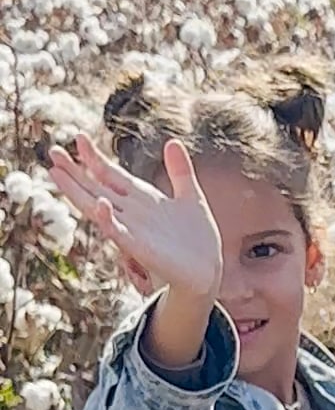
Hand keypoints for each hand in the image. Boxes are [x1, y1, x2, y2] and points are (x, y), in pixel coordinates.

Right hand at [46, 135, 222, 308]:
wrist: (207, 272)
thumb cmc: (197, 240)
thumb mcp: (191, 197)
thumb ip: (180, 171)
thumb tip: (172, 141)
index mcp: (141, 198)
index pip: (111, 174)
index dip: (95, 157)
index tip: (78, 137)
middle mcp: (131, 212)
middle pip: (96, 188)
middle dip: (74, 171)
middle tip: (51, 152)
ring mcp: (132, 230)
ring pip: (97, 207)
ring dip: (77, 191)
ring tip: (56, 173)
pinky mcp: (141, 249)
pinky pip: (120, 233)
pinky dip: (110, 220)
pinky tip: (100, 205)